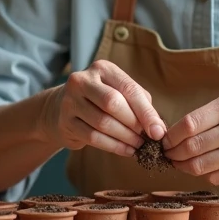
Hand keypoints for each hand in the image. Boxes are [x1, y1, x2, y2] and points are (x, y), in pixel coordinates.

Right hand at [41, 60, 166, 156]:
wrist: (59, 108)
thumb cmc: (99, 100)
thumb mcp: (119, 92)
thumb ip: (139, 104)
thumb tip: (158, 128)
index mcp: (102, 68)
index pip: (128, 88)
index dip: (145, 112)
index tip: (158, 131)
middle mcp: (82, 80)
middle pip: (113, 103)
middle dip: (134, 124)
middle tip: (148, 139)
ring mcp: (70, 101)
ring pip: (103, 122)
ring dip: (125, 138)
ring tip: (139, 146)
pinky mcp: (65, 121)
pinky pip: (93, 137)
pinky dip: (113, 146)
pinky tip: (126, 151)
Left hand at [162, 92, 218, 184]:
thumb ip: (206, 114)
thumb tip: (174, 133)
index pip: (189, 124)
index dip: (170, 136)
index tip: (164, 141)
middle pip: (192, 147)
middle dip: (173, 153)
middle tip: (167, 154)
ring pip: (200, 166)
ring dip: (183, 167)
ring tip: (179, 163)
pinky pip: (216, 177)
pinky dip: (204, 174)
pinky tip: (203, 167)